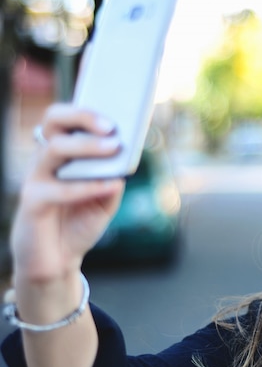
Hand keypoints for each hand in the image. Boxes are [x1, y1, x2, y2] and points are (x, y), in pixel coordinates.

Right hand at [11, 103, 124, 281]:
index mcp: (64, 152)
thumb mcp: (107, 199)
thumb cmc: (81, 223)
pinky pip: (59, 188)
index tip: (118, 106)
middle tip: (112, 126)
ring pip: (55, 148)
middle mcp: (47, 158)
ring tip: (114, 147)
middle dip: (83, 116)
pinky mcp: (32, 202)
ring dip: (87, 146)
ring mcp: (36, 177)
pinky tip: (111, 184)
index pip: (68, 117)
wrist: (58, 261)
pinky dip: (88, 185)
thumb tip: (125, 158)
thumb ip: (114, 177)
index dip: (89, 109)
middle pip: (53, 120)